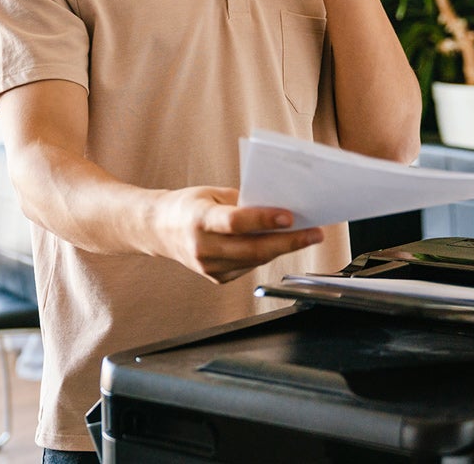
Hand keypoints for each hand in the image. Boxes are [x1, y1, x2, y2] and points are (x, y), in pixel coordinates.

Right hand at [150, 186, 326, 283]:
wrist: (158, 229)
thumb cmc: (188, 206)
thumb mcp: (213, 194)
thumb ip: (243, 203)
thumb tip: (278, 211)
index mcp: (198, 219)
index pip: (235, 222)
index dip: (263, 220)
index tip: (290, 216)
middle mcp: (202, 247)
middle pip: (253, 248)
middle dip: (289, 241)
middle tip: (315, 233)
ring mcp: (209, 267)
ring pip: (256, 260)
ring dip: (283, 249)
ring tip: (305, 237)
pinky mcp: (217, 278)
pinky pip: (249, 267)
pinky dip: (265, 255)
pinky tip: (277, 244)